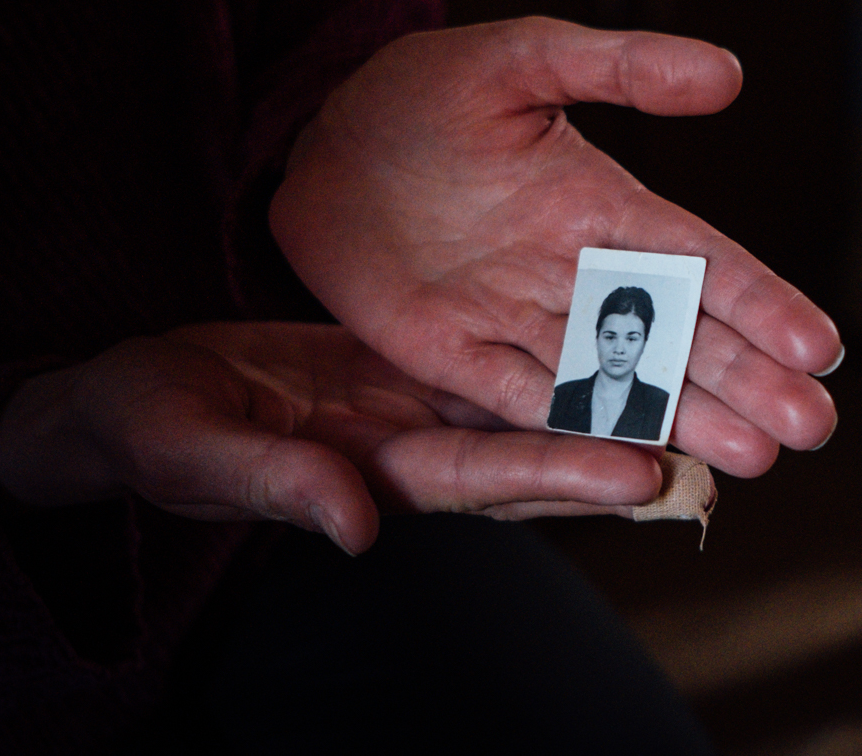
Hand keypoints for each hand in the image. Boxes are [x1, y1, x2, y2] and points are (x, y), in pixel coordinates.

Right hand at [0, 322, 667, 553]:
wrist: (144, 393)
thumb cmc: (154, 430)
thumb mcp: (197, 451)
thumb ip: (277, 483)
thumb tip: (355, 527)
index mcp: (372, 475)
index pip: (485, 480)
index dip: (563, 475)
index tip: (645, 470)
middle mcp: (418, 450)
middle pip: (542, 454)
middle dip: (629, 450)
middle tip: (717, 437)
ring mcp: (424, 411)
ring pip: (539, 408)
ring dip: (615, 404)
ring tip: (700, 388)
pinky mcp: (418, 369)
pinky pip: (506, 364)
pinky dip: (563, 356)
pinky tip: (618, 334)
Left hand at [270, 18, 841, 477]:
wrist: (325, 144)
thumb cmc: (428, 90)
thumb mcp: (522, 58)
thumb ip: (620, 68)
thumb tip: (729, 73)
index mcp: (604, 204)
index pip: (699, 260)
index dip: (760, 302)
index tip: (818, 347)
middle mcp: (578, 272)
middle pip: (676, 335)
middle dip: (745, 380)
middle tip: (812, 429)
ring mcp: (521, 319)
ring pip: (618, 380)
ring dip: (685, 419)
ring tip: (752, 461)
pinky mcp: (460, 357)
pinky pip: (530, 400)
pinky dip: (584, 432)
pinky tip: (645, 465)